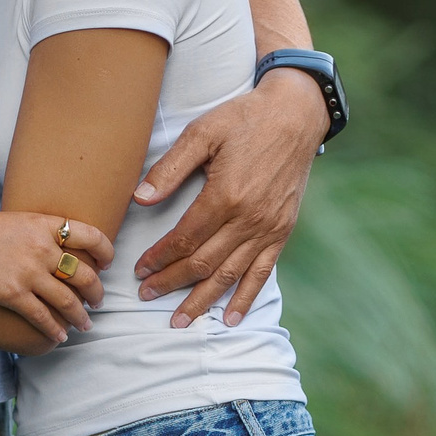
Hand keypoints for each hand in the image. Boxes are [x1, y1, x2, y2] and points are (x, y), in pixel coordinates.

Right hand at [0, 209, 112, 344]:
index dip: (105, 251)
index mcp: (44, 225)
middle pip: (85, 274)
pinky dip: (55, 329)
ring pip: (69, 301)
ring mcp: (29, 274)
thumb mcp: (11, 219)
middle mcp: (42, 249)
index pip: (90, 236)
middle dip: (96, 292)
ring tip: (85, 324)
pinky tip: (61, 336)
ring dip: (81, 316)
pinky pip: (43, 317)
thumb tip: (47, 238)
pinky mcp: (13, 295)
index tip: (106, 263)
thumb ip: (34, 230)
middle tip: (98, 301)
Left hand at [131, 72, 327, 328]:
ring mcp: (268, 227)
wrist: (296, 115)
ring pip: (231, 274)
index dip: (160, 258)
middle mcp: (249, 218)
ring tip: (181, 320)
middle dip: (172, 282)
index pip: (185, 239)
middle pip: (204, 262)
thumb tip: (140, 199)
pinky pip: (263, 272)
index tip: (139, 270)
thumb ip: (171, 168)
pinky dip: (246, 297)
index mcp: (225, 195)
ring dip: (204, 299)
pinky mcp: (283, 230)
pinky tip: (231, 317)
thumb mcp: (202, 132)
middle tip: (146, 296)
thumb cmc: (244, 119)